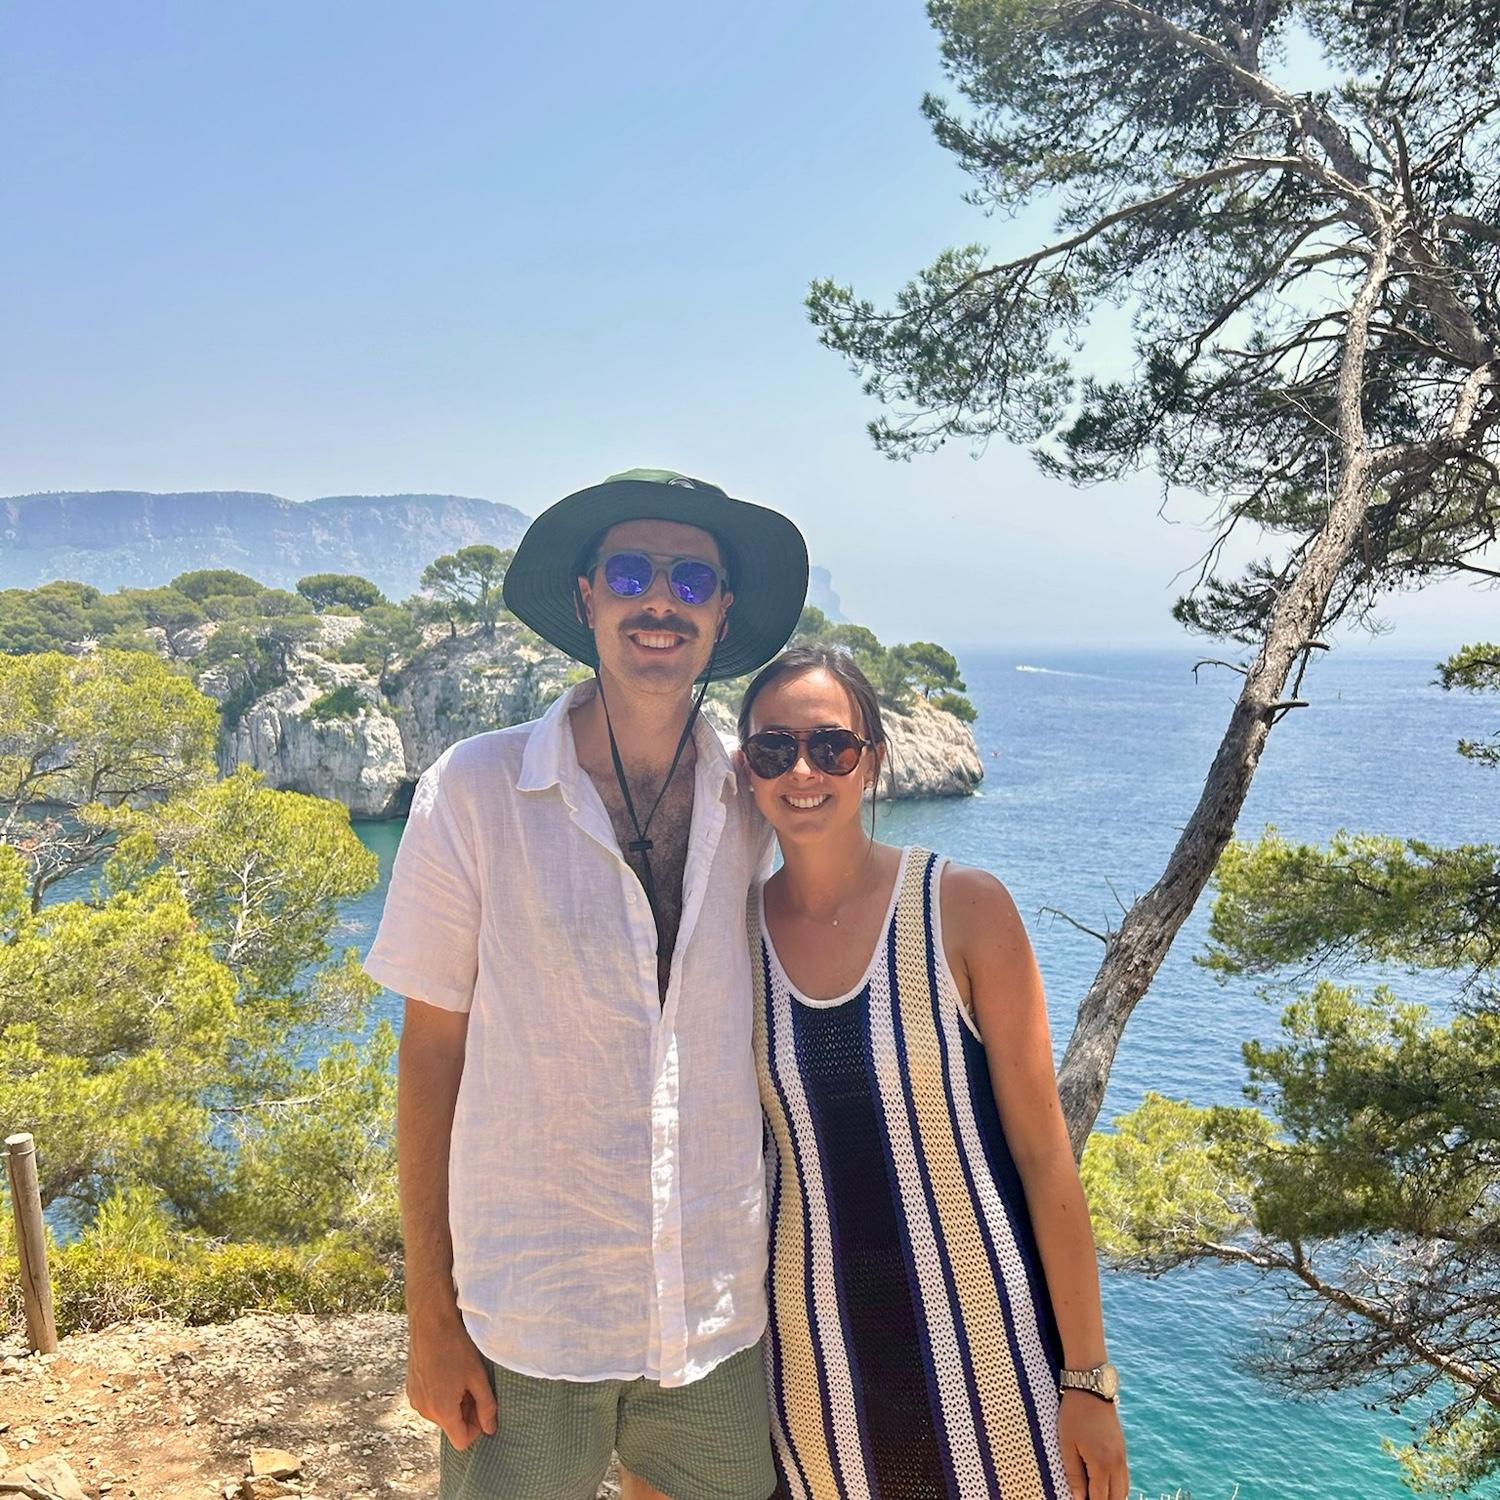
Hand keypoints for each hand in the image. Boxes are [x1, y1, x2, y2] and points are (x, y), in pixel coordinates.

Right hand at [407, 1307, 498, 1450]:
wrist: (430, 1323)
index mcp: (442, 1410)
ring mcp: (415, 1400)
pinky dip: (441, 1395)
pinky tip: (447, 1372)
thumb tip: (491, 1429)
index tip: (482, 1407)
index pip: (461, 1441)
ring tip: (460, 1377)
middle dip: (465, 1412)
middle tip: (474, 1386)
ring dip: (453, 1403)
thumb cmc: (456, 1348)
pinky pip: (430, 1403)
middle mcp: (424, 1410)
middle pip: (451, 1426)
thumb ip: (487, 1406)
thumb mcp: (478, 1377)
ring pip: (441, 1414)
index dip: (476, 1428)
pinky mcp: (410, 1390)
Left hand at [1059, 1389, 1128, 1499]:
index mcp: (1102, 1464)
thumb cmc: (1074, 1415)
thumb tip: (1078, 1499)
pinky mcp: (1123, 1450)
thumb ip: (1074, 1475)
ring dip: (1112, 1497)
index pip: (1100, 1499)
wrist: (1091, 1388)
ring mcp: (1122, 1456)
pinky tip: (1104, 1486)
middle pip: (1116, 1499)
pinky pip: (1124, 1477)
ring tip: (1095, 1494)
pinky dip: (1116, 1487)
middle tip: (1086, 1498)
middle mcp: (1117, 1464)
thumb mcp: (1067, 1444)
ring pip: (1123, 1490)